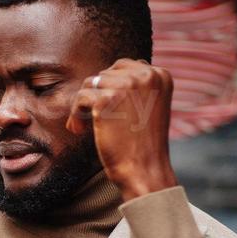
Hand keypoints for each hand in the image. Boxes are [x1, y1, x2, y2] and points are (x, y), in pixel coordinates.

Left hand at [68, 58, 178, 198]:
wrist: (144, 170)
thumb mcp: (150, 107)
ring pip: (90, 83)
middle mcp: (146, 75)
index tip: (106, 108)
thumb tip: (103, 76)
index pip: (124, 67)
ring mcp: (127, 85)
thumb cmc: (144, 145)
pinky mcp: (107, 99)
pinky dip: (75, 114)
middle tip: (93, 117)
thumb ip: (135, 88)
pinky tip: (79, 129)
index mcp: (160, 75)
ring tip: (85, 124)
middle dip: (97, 94)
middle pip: (106, 73)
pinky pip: (80, 97)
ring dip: (84, 104)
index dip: (111, 87)